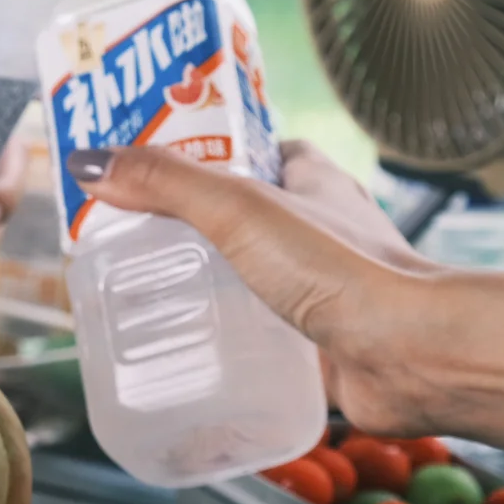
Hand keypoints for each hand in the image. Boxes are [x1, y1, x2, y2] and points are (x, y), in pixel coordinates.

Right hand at [65, 140, 441, 438]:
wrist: (413, 356)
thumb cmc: (350, 271)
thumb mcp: (240, 208)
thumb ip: (165, 182)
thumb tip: (89, 163)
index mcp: (310, 179)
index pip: (246, 146)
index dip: (196, 148)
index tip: (143, 161)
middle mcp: (317, 230)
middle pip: (236, 216)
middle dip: (186, 225)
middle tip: (127, 235)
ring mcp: (318, 288)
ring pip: (246, 279)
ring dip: (202, 287)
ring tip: (140, 296)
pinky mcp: (314, 345)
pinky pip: (257, 339)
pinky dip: (224, 343)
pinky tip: (186, 353)